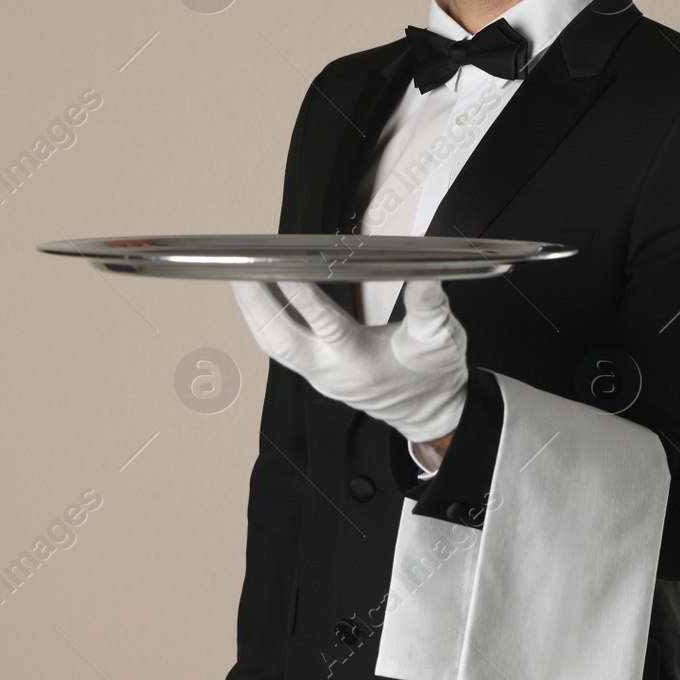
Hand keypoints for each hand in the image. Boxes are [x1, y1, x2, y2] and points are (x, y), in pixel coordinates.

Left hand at [231, 277, 467, 444]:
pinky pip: (279, 347)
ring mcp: (319, 375)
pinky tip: (257, 297)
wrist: (428, 413)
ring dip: (252, 311)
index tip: (281, 266)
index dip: (301, 296)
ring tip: (239, 275)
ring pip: (273, 345)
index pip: (324, 325)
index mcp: (361, 360)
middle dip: (256, 302)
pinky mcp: (315, 374)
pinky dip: (263, 321)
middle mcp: (331, 370)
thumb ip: (430, 304)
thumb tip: (423, 273)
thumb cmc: (434, 374)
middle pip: (281, 339)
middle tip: (239, 266)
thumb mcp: (441, 336)